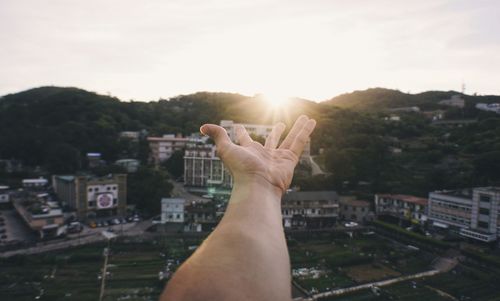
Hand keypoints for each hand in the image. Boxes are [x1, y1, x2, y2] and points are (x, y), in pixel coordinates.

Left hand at [200, 115, 315, 193]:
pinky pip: (299, 143)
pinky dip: (306, 132)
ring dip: (297, 128)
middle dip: (276, 132)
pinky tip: (312, 122)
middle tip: (280, 124)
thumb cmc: (241, 170)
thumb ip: (218, 136)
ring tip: (305, 118)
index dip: (241, 134)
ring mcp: (278, 159)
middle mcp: (264, 156)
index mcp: (249, 152)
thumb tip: (203, 127)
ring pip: (290, 140)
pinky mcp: (289, 161)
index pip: (245, 141)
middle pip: (272, 140)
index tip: (238, 127)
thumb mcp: (226, 149)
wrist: (257, 187)